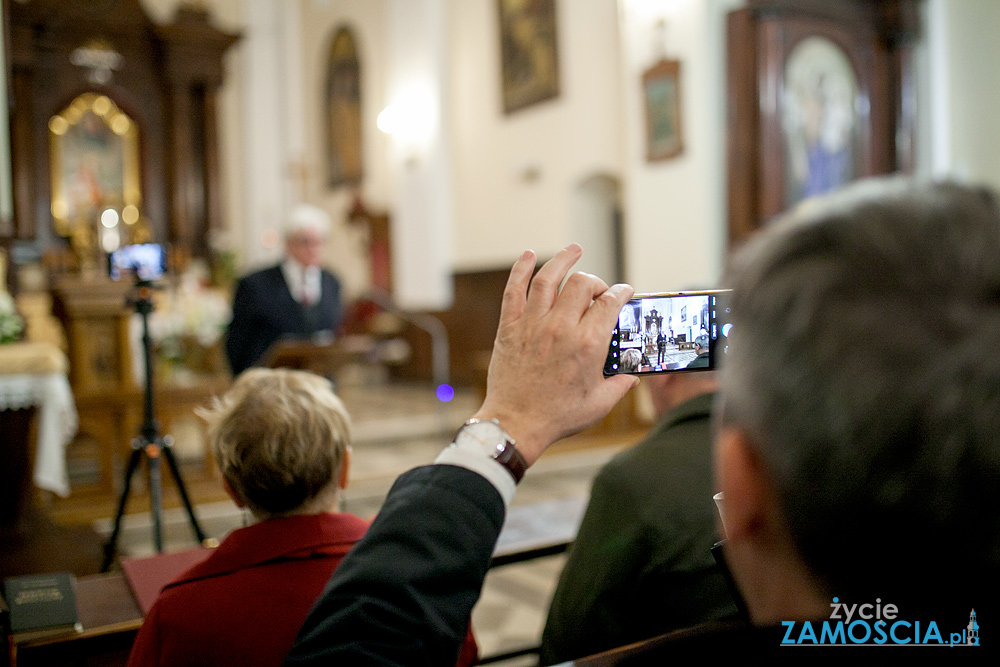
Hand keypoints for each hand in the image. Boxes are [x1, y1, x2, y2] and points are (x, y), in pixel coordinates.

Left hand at [473, 244, 638, 465]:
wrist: (516, 424)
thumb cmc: (558, 416)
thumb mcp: (599, 403)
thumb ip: (620, 385)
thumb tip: (632, 375)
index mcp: (588, 344)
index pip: (610, 302)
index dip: (621, 292)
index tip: (624, 292)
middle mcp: (561, 328)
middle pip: (583, 284)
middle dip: (596, 281)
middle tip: (598, 290)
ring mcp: (533, 325)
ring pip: (549, 278)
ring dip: (563, 259)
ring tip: (573, 250)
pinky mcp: (510, 328)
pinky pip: (514, 290)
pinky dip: (521, 270)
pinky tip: (529, 256)